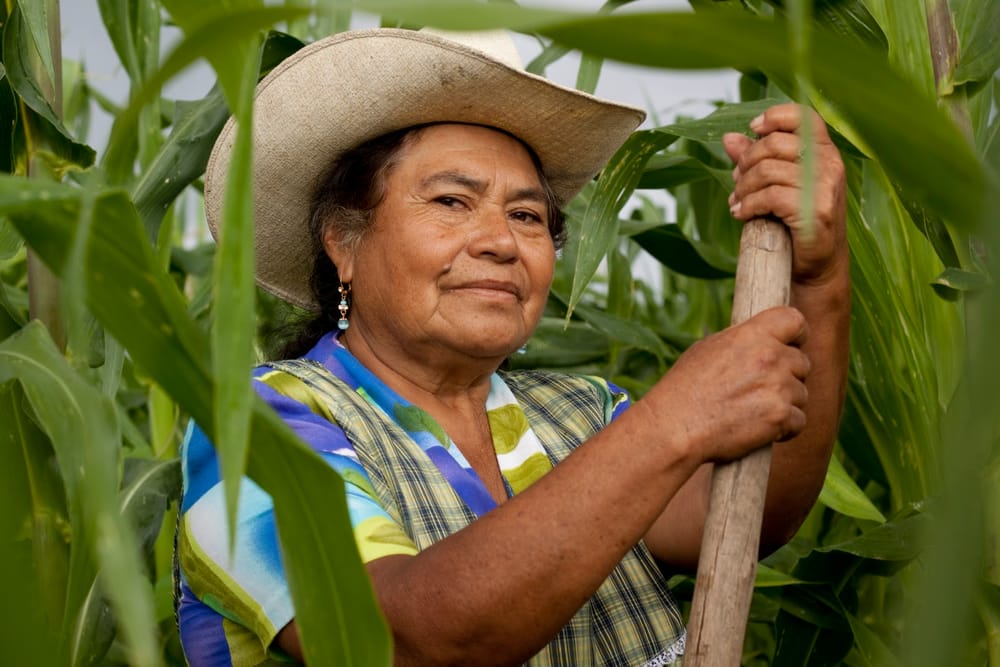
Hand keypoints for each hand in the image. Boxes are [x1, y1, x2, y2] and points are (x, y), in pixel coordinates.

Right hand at [644, 306, 810, 463]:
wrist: (676, 427)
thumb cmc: (685, 389)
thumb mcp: (708, 349)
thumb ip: (743, 342)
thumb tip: (761, 341)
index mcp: (752, 335)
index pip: (795, 320)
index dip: (796, 335)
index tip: (791, 345)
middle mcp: (770, 357)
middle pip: (802, 362)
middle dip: (788, 376)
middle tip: (762, 389)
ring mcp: (778, 387)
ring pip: (801, 393)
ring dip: (785, 403)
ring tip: (754, 411)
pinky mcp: (780, 416)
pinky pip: (799, 420)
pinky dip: (784, 428)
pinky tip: (761, 429)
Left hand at [722, 103, 846, 286]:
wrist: (816, 266)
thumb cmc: (795, 222)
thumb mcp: (777, 184)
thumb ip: (756, 159)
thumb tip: (728, 137)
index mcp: (824, 151)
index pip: (802, 117)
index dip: (774, 117)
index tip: (753, 130)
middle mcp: (829, 163)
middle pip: (773, 144)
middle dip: (746, 163)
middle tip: (737, 183)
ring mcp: (825, 186)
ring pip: (767, 171)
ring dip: (743, 188)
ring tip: (738, 201)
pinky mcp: (815, 210)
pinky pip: (770, 196)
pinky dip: (748, 205)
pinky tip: (741, 213)